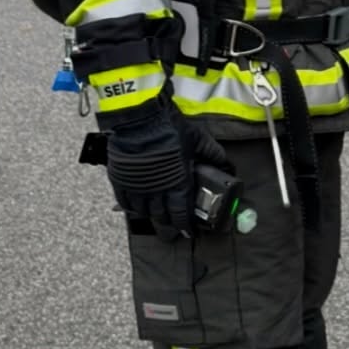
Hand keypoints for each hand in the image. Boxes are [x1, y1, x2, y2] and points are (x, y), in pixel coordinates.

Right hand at [105, 103, 230, 238]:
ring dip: (151, 218)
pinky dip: (131, 208)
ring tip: (156, 220)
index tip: (188, 232)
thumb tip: (228, 166)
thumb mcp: (198, 139)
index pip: (181, 212)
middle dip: (168, 227)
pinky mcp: (120, 179)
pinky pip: (125, 201)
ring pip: (143, 212)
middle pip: (161, 217)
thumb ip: (213, 154)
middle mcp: (156, 189)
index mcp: (178, 182)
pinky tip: (137, 209)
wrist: (139, 115)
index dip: (185, 225)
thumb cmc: (169, 126)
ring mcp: (137, 186)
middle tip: (172, 233)